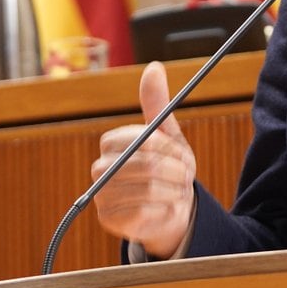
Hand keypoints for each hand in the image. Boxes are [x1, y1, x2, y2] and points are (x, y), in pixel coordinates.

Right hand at [92, 61, 196, 258]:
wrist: (171, 208)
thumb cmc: (168, 168)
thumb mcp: (167, 134)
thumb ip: (157, 103)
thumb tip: (153, 68)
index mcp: (112, 142)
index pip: (142, 139)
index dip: (168, 148)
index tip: (182, 153)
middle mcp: (100, 168)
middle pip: (145, 165)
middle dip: (175, 170)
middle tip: (186, 175)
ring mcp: (102, 195)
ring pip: (148, 189)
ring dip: (173, 190)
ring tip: (178, 190)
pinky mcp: (109, 220)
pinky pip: (143, 212)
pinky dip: (164, 209)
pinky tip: (167, 207)